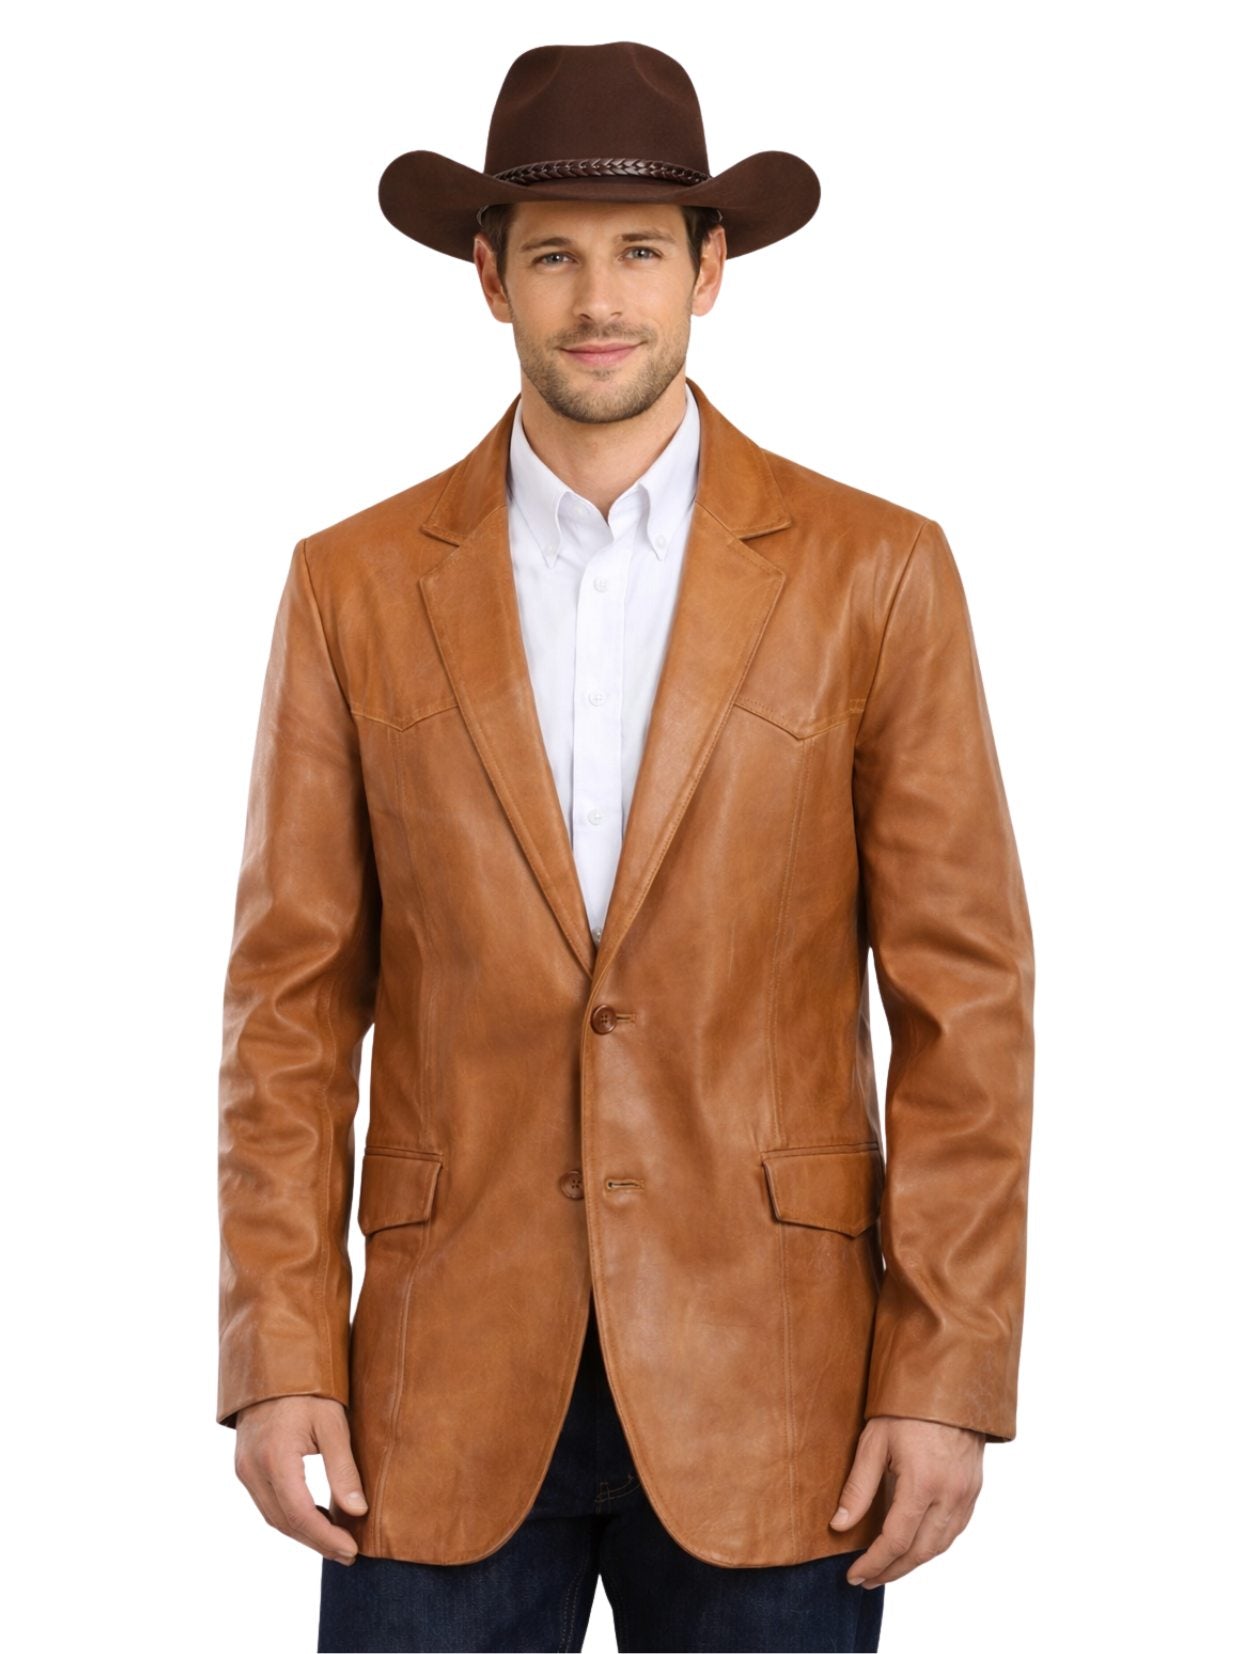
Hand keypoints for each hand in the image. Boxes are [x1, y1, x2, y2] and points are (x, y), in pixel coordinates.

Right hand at [234, 1396, 368, 1563]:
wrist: (276, 1362)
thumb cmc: (309, 1388)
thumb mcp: (333, 1423)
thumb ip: (343, 1469)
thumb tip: (358, 1512)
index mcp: (274, 1459)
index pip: (300, 1515)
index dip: (327, 1538)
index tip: (352, 1550)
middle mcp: (252, 1469)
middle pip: (284, 1522)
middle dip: (317, 1542)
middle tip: (348, 1552)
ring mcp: (244, 1469)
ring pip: (273, 1517)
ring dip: (303, 1532)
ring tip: (336, 1540)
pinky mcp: (245, 1466)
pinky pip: (267, 1502)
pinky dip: (290, 1516)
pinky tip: (314, 1516)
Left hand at [829, 1414, 983, 1586]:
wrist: (951, 1383)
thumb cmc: (908, 1408)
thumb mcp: (874, 1441)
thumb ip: (858, 1487)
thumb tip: (839, 1525)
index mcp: (922, 1483)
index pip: (895, 1540)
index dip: (873, 1562)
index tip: (853, 1575)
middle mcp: (949, 1495)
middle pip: (920, 1552)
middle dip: (891, 1571)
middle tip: (866, 1580)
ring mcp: (966, 1495)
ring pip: (940, 1546)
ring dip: (912, 1563)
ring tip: (886, 1569)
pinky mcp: (973, 1490)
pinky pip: (954, 1531)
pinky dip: (933, 1546)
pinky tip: (915, 1547)